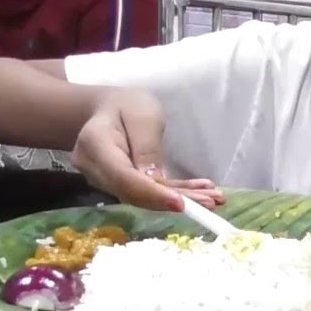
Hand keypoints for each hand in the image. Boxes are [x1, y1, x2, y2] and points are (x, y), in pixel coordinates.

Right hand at [71, 89, 224, 210]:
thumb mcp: (142, 116)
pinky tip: (203, 191)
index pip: (123, 177)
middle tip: (210, 202)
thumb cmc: (126, 106)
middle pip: (134, 192)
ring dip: (182, 198)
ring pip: (145, 196)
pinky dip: (178, 193)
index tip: (180, 204)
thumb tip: (155, 181)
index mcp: (94, 145)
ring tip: (215, 198)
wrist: (108, 109)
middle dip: (173, 200)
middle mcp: (95, 169)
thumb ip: (147, 147)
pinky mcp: (122, 185)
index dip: (151, 193)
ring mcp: (106, 180)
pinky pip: (151, 192)